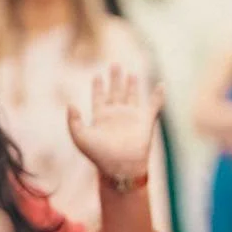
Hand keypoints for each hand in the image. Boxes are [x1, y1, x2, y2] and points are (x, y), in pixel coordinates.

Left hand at [67, 63, 162, 180]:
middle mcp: (117, 115)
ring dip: (132, 85)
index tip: (97, 76)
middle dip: (115, 79)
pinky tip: (161, 85)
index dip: (98, 87)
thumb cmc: (99, 155)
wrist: (121, 166)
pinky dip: (158, 96)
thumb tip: (70, 103)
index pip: (99, 98)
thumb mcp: (80, 137)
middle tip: (115, 64)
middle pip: (116, 92)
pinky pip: (154, 105)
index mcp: (101, 117)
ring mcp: (132, 117)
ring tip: (131, 73)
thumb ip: (73, 120)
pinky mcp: (146, 121)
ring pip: (132, 96)